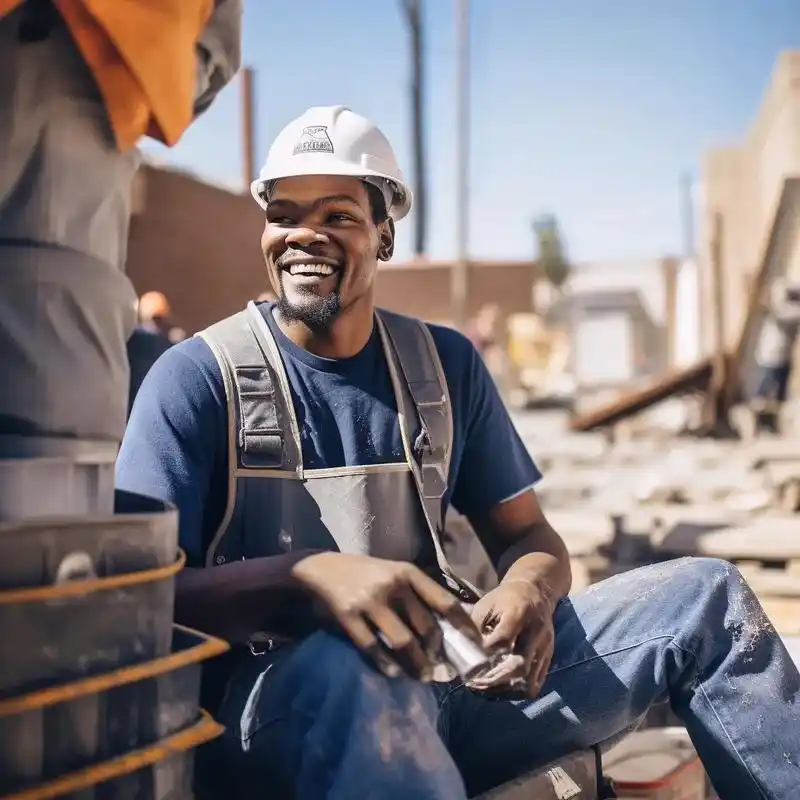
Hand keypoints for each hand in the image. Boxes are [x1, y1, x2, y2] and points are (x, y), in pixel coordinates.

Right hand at [292, 552, 480, 680]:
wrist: (321, 569)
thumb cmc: (366, 574)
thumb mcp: (395, 573)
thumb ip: (418, 595)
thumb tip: (449, 628)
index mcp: (408, 573)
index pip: (446, 602)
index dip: (464, 626)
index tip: (475, 645)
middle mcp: (393, 586)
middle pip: (426, 628)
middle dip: (437, 654)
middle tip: (442, 670)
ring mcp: (370, 601)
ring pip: (403, 643)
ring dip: (416, 665)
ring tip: (422, 676)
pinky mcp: (348, 617)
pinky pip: (373, 648)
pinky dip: (386, 665)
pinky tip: (393, 672)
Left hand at [468, 579, 555, 698]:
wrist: (535, 591)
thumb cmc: (505, 597)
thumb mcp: (486, 604)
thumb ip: (476, 627)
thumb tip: (464, 654)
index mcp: (519, 613)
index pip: (503, 641)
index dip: (485, 656)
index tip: (469, 665)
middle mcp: (536, 632)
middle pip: (520, 666)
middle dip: (496, 680)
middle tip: (476, 684)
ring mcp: (546, 646)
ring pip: (529, 679)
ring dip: (507, 689)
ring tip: (487, 689)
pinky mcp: (549, 656)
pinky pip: (536, 682)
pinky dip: (519, 690)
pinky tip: (502, 688)